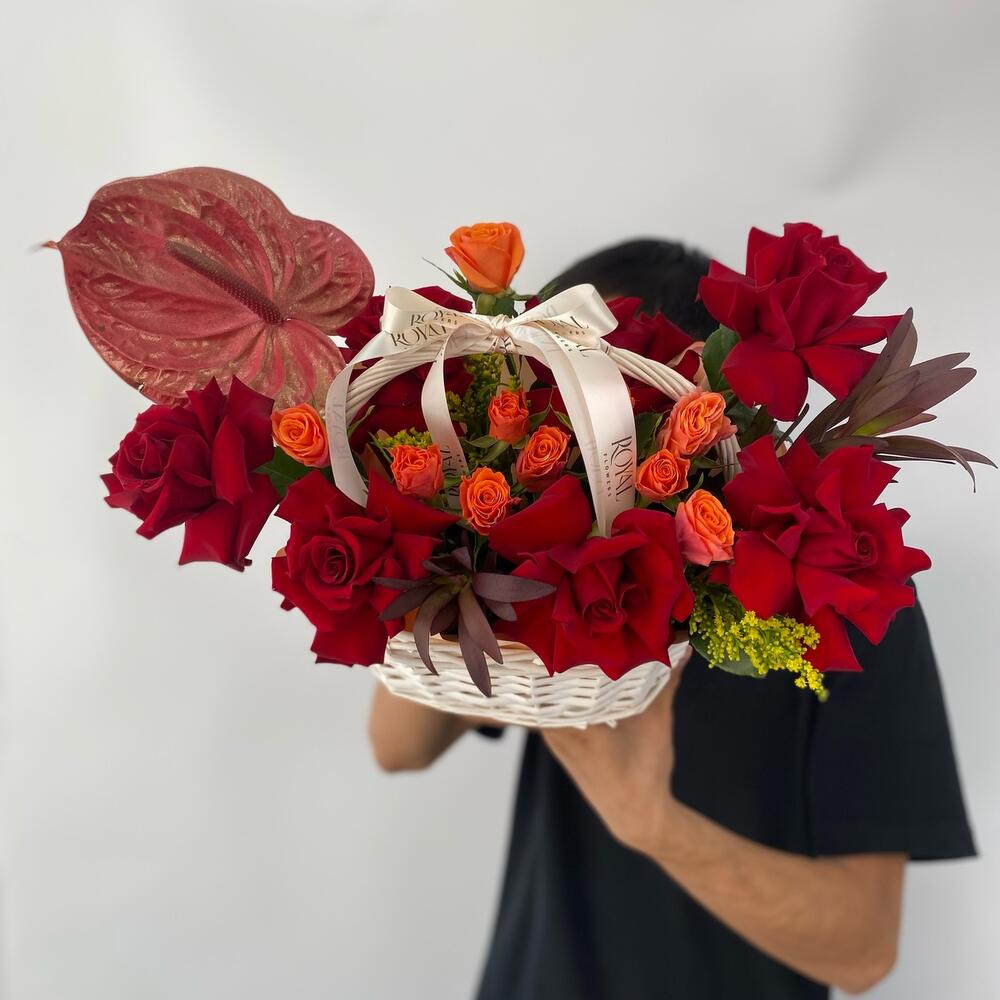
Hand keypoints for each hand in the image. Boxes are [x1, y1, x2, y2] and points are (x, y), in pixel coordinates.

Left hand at [541, 648, 690, 853]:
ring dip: (560, 673)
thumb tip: (680, 646)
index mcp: (579, 727)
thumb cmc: (646, 771)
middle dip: (561, 657)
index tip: (576, 628)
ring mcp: (552, 736)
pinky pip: (550, 707)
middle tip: (575, 630)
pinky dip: (561, 691)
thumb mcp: (658, 721)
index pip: (559, 677)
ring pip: (548, 694)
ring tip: (574, 645)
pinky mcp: (554, 740)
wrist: (634, 814)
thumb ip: (665, 682)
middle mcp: (557, 730)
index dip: (565, 651)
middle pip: (549, 682)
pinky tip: (574, 674)